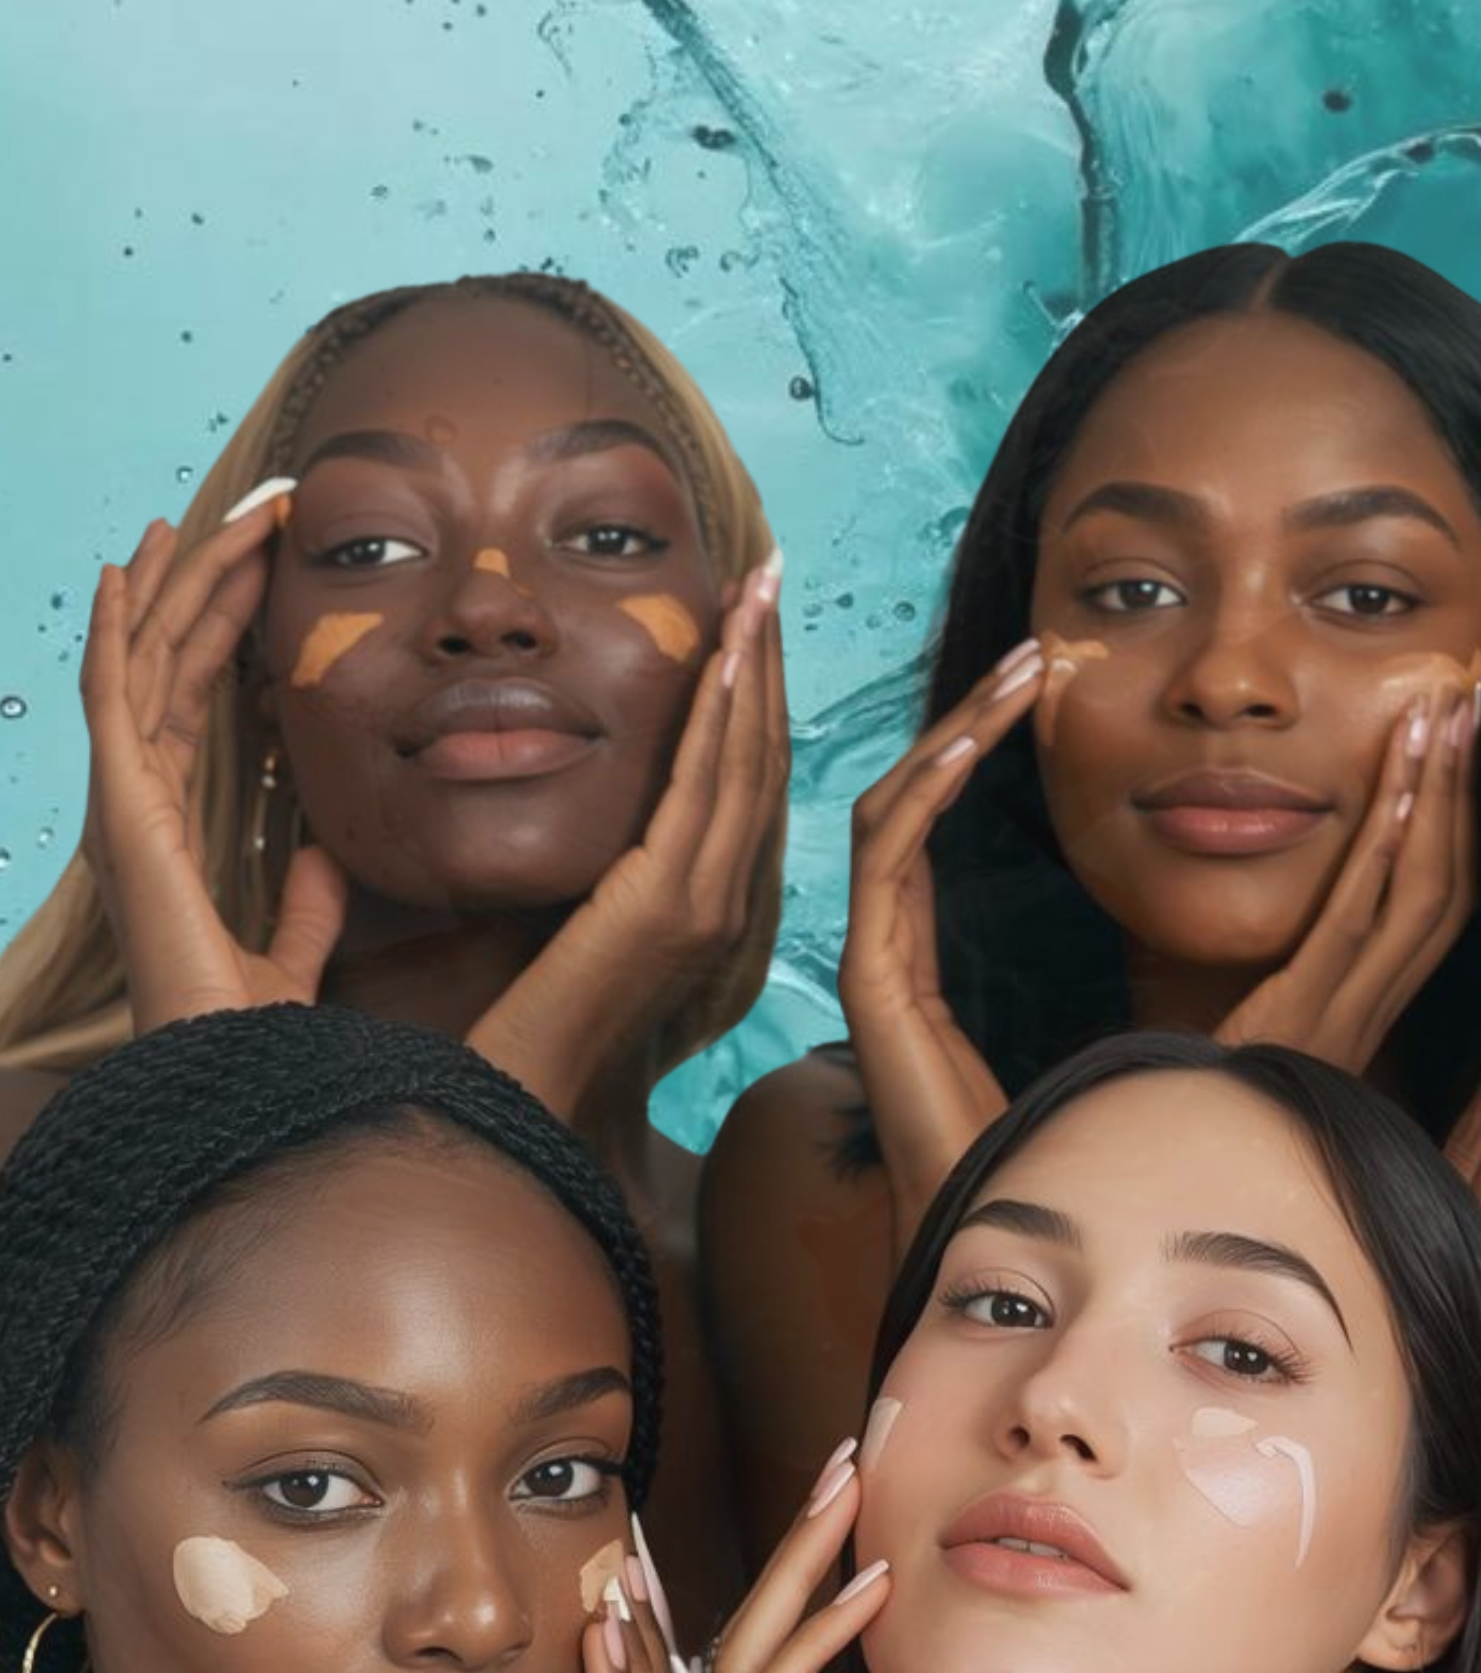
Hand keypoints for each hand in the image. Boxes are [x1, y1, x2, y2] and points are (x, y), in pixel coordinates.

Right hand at [80, 511, 346, 1031]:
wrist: (233, 1062)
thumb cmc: (247, 1021)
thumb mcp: (293, 943)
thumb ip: (306, 899)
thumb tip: (326, 849)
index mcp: (169, 819)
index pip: (199, 695)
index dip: (228, 626)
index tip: (269, 567)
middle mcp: (136, 797)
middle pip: (172, 662)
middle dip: (208, 584)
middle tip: (254, 516)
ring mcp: (122, 796)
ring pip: (145, 660)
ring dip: (173, 585)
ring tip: (196, 517)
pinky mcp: (121, 803)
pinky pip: (112, 696)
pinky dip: (115, 631)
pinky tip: (125, 573)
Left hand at [470, 557, 790, 1121]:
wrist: (519, 1095)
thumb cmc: (532, 1021)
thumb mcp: (581, 926)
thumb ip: (607, 874)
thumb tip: (598, 824)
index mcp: (704, 902)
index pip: (742, 781)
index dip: (754, 696)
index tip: (750, 621)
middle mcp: (721, 899)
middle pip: (760, 758)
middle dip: (766, 662)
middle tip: (769, 576)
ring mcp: (703, 903)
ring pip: (745, 763)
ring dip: (754, 669)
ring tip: (757, 591)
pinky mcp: (667, 903)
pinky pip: (703, 792)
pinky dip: (721, 720)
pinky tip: (724, 659)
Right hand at [837, 639, 1043, 1246]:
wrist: (999, 1230)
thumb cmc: (1042, 1143)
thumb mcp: (1076, 1029)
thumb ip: (1090, 978)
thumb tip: (1165, 935)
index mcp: (923, 952)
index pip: (936, 814)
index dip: (981, 741)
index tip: (1048, 681)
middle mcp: (888, 944)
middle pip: (912, 792)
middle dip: (971, 714)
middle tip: (1038, 648)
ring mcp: (872, 959)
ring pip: (894, 804)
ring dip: (958, 730)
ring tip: (1025, 670)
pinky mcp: (872, 980)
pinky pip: (887, 854)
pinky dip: (931, 787)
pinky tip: (981, 737)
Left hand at [1215, 688, 1476, 1071]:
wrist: (1192, 1179)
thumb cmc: (1222, 1107)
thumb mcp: (1266, 1037)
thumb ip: (1288, 990)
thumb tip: (1291, 934)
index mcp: (1369, 1005)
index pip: (1439, 899)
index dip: (1463, 819)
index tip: (1465, 739)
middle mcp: (1376, 1002)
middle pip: (1448, 876)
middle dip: (1467, 779)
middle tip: (1472, 688)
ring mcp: (1347, 1005)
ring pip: (1420, 886)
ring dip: (1440, 792)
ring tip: (1449, 706)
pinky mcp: (1304, 1005)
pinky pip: (1359, 917)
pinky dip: (1387, 849)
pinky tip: (1403, 786)